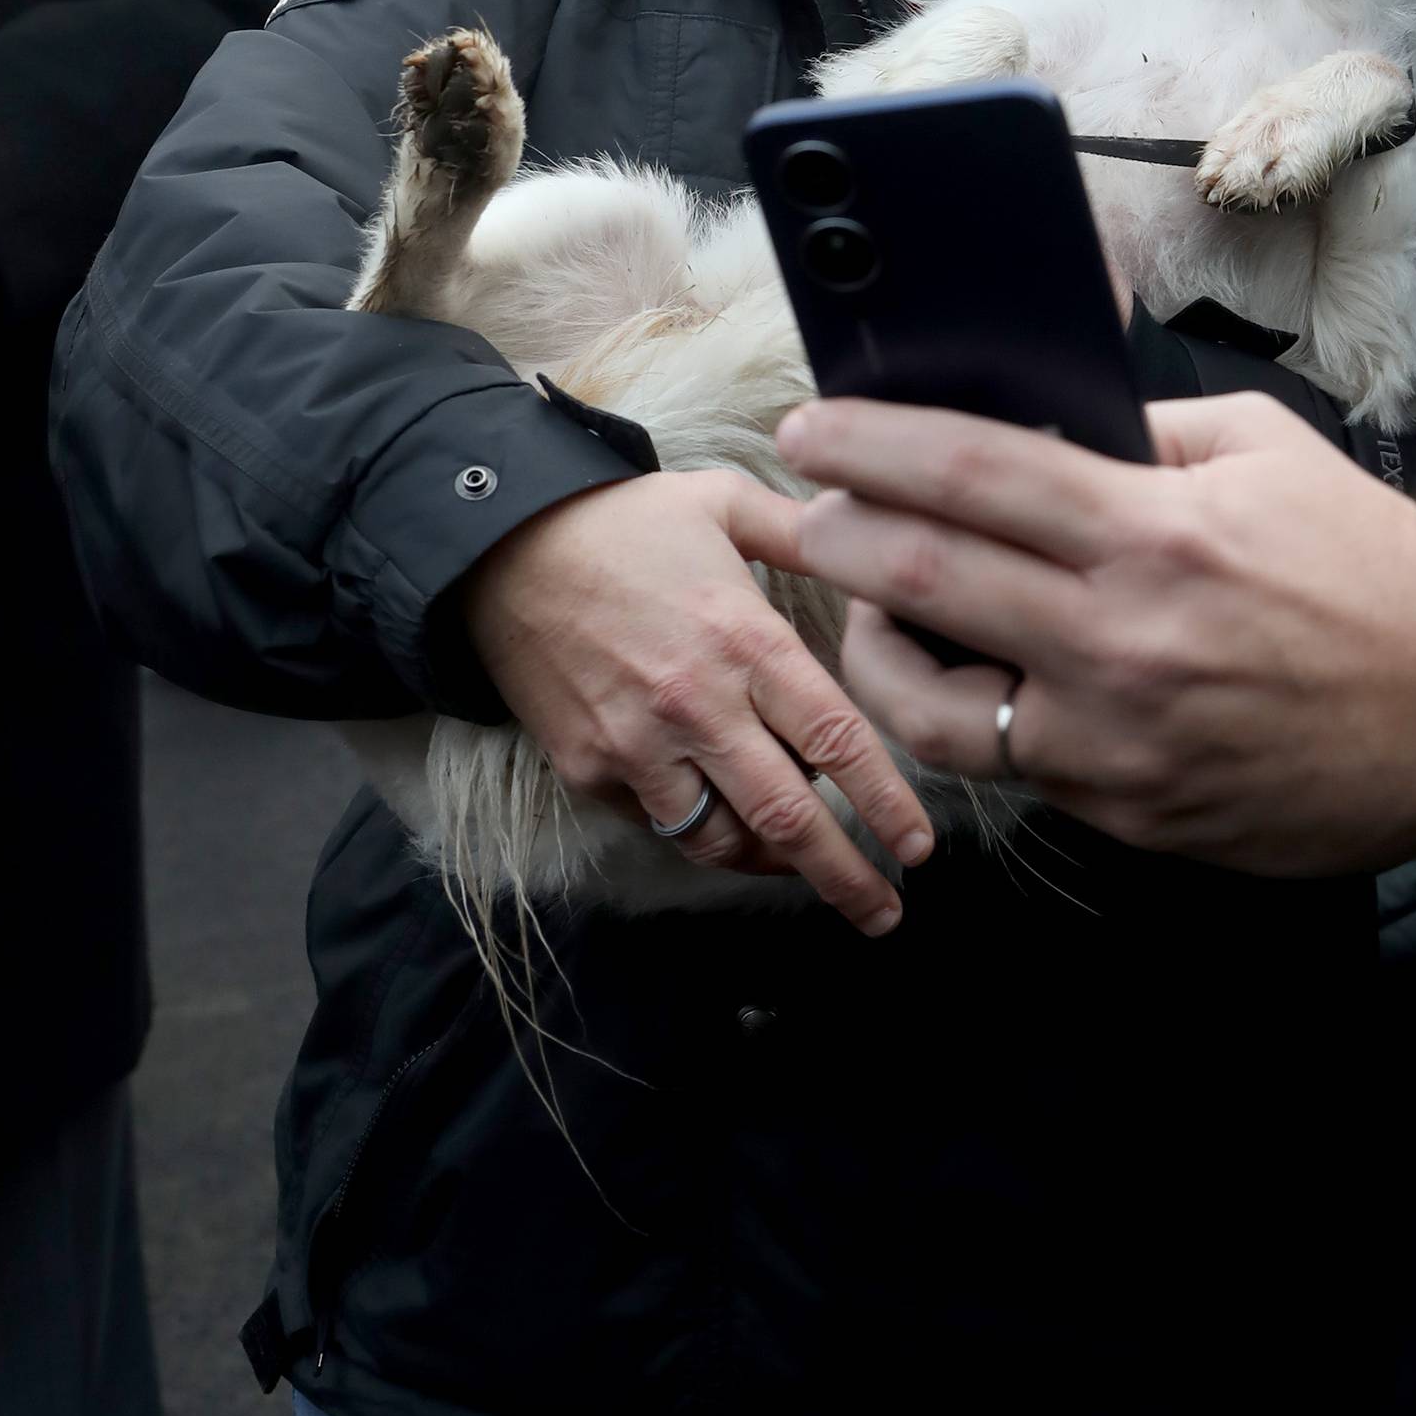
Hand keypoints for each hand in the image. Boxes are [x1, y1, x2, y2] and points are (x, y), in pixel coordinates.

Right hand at [460, 468, 934, 934]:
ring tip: (809, 871)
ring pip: (721, 840)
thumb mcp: (723, 503)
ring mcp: (637, 746)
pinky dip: (700, 830)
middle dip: (846, 876)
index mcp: (744, 640)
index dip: (886, 803)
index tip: (920, 846)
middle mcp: (696, 705)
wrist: (496, 546)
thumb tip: (875, 536)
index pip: (835, 740)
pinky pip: (659, 822)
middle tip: (885, 913)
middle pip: (788, 818)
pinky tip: (727, 823)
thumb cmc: (622, 519)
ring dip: (772, 866)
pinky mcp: (588, 769)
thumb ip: (803, 530)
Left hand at [779, 392, 1415, 873]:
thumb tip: (1036, 423)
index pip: (969, 474)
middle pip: (920, 580)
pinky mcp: (1132, 817)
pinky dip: (971, 715)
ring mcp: (1120, 745)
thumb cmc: (1375, 570)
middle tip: (796, 512)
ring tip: (870, 607)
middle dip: (832, 538)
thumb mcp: (1265, 452)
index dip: (870, 446)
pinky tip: (967, 675)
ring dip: (873, 647)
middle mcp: (1123, 642)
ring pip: (933, 704)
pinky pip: (1012, 768)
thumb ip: (1144, 432)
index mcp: (1156, 533)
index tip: (811, 431)